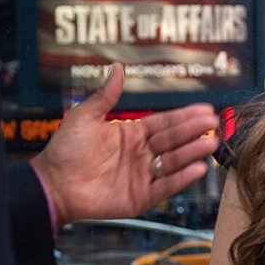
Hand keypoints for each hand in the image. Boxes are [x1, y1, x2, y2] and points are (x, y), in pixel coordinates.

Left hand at [30, 63, 219, 227]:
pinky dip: (181, 179)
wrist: (51, 184)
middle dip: (194, 131)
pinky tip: (197, 168)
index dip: (184, 116)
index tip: (205, 109)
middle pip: (173, 141)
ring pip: (173, 162)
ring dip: (193, 152)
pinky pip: (165, 187)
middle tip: (213, 122)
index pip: (164, 123)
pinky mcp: (140, 197)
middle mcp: (142, 154)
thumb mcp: (85, 117)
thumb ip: (106, 95)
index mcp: (132, 134)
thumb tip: (117, 67)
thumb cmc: (65, 150)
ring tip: (210, 142)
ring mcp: (142, 176)